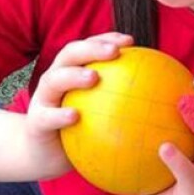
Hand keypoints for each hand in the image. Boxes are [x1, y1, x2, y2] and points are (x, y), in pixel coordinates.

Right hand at [25, 32, 133, 177]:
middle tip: (114, 52)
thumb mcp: (98, 114)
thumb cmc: (76, 132)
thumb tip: (158, 98)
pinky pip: (47, 117)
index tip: (130, 41)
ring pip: (54, 80)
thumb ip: (120, 102)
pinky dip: (60, 115)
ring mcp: (43, 100)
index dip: (106, 39)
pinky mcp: (36, 122)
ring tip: (93, 77)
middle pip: (69, 54)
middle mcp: (55, 80)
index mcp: (70, 73)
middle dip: (91, 49)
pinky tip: (75, 116)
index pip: (87, 47)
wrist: (43, 155)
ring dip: (73, 75)